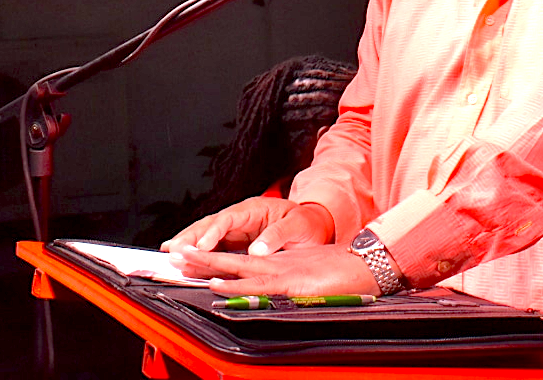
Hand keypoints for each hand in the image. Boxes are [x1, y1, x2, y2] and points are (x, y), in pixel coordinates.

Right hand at [160, 197, 333, 254]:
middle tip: (173, 251)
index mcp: (254, 209)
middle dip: (190, 237)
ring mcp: (236, 229)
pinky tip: (184, 260)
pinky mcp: (235, 241)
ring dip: (188, 244)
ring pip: (206, 234)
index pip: (228, 218)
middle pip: (210, 224)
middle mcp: (241, 217)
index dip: (213, 232)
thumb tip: (257, 250)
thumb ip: (277, 235)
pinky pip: (213, 247)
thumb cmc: (305, 223)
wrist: (312, 226)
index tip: (202, 246)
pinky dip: (198, 253)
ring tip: (170, 254)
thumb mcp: (297, 225)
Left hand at [171, 244, 379, 296]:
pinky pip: (255, 284)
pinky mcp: (289, 283)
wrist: (369, 264)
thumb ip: (291, 282)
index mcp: (278, 263)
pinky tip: (216, 284)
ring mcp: (281, 272)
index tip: (190, 257)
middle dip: (201, 256)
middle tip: (174, 252)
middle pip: (231, 258)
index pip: (239, 260)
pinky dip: (233, 284)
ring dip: (208, 265)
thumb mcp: (312, 277)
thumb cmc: (346, 272)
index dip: (213, 259)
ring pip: (236, 267)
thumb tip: (275, 291)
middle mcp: (275, 264)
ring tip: (183, 260)